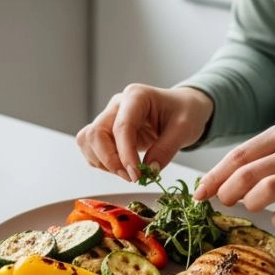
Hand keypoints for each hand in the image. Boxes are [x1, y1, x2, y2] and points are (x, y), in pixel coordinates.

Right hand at [76, 84, 213, 181]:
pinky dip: (102, 163)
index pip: (122, 126)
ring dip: (104, 163)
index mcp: (136, 96)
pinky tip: (122, 167)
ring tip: (129, 172)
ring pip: (88, 141)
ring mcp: (109, 116)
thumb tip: (148, 170)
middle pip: (96, 133)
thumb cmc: (185, 112)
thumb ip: (166, 149)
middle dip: (110, 160)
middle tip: (132, 177)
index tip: (136, 175)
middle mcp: (117, 104)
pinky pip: (91, 148)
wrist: (183, 108)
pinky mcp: (106, 131)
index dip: (125, 154)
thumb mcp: (185, 129)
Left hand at [192, 120, 274, 229]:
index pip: (239, 155)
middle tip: (223, 202)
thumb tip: (229, 177)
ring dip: (249, 204)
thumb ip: (268, 154)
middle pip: (246, 174)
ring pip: (266, 191)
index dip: (215, 176)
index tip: (200, 192)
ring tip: (250, 207)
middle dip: (226, 192)